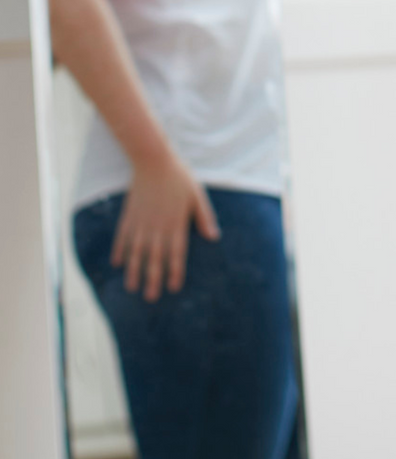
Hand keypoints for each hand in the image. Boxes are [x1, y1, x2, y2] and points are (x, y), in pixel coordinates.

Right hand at [110, 150, 220, 301]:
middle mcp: (157, 227)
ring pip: (137, 253)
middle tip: (151, 298)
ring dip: (134, 271)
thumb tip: (214, 237)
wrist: (153, 160)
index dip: (175, 272)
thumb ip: (204, 217)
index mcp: (176, 224)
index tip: (173, 288)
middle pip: (155, 259)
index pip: (176, 254)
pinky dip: (119, 251)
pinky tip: (117, 264)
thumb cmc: (179, 177)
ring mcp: (141, 223)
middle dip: (153, 279)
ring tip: (132, 287)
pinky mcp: (129, 216)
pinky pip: (122, 237)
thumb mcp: (197, 195)